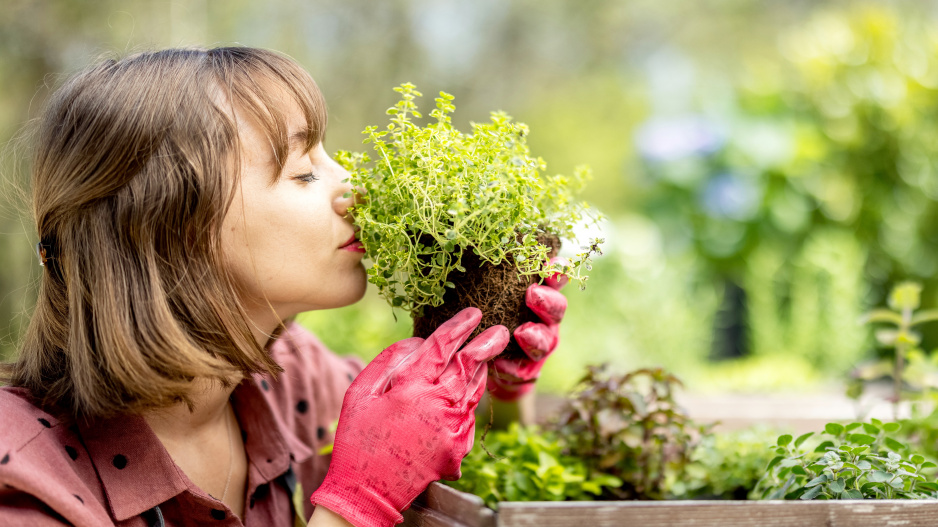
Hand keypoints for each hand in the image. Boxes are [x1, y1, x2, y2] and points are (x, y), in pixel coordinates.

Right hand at [310, 308, 507, 526]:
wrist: (367, 493)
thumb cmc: (357, 439)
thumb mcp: (360, 393)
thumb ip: (388, 361)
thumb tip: (417, 341)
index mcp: (411, 387)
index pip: (443, 346)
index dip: (460, 326)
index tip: (474, 313)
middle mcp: (438, 405)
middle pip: (471, 365)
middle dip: (487, 343)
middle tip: (500, 330)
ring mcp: (452, 428)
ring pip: (475, 389)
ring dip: (481, 370)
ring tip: (485, 356)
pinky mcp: (458, 448)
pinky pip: (469, 415)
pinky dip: (470, 400)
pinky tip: (466, 393)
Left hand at [487, 257, 567, 400]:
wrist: (483, 360)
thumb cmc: (488, 316)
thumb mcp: (490, 292)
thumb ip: (493, 276)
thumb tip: (478, 248)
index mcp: (540, 295)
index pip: (556, 279)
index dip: (558, 271)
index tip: (551, 263)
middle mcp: (545, 319)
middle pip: (557, 308)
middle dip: (547, 300)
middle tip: (532, 294)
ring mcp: (539, 346)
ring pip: (545, 342)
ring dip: (535, 337)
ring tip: (522, 333)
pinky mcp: (526, 371)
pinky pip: (523, 371)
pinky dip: (512, 367)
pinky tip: (500, 363)